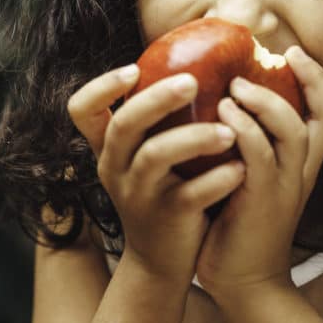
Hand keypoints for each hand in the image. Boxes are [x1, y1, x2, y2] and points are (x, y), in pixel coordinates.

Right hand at [67, 65, 246, 283]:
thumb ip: (157, 119)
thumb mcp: (147, 156)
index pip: (82, 110)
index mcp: (109, 148)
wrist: (162, 261)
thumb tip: (193, 62)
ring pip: (156, 156)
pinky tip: (240, 169)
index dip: (101, 86)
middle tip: (192, 81)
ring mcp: (138, 195)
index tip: (133, 69)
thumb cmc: (164, 189)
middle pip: (125, 124)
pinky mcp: (168, 218)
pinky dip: (217, 179)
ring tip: (229, 131)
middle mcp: (115, 168)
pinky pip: (190, 194)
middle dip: (157, 99)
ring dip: (194, 137)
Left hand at [194, 46, 322, 297]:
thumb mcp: (250, 176)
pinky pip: (259, 156)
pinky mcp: (261, 201)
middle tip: (275, 55)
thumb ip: (247, 142)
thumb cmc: (238, 224)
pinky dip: (243, 129)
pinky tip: (222, 112)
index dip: (319, 80)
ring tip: (236, 85)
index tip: (295, 53)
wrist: (242, 283)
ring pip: (294, 131)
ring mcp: (285, 187)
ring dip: (266, 101)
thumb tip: (220, 96)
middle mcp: (302, 172)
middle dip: (308, 78)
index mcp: (303, 164)